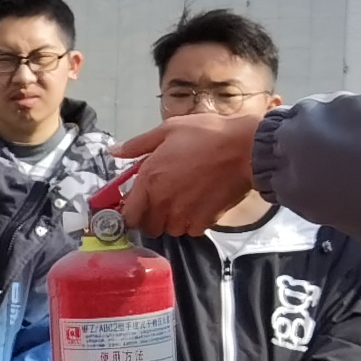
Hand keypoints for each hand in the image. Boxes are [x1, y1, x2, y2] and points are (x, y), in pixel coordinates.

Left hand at [109, 111, 261, 235]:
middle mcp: (162, 202)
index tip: (136, 205)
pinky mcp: (205, 221)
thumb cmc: (207, 134)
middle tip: (161, 201)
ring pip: (169, 230)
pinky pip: (191, 230)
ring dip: (171, 221)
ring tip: (182, 202)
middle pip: (147, 226)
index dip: (129, 212)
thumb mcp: (168, 130)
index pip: (128, 214)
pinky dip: (192, 223)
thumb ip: (138, 144)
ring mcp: (184, 214)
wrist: (246, 148)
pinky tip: (198, 206)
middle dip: (150, 217)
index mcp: (149, 180)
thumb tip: (114, 152)